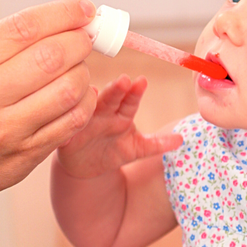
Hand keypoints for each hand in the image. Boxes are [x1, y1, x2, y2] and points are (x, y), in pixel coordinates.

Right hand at [0, 0, 98, 204]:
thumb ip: (10, 42)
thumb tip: (70, 19)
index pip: (23, 28)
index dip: (62, 14)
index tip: (85, 10)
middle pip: (50, 57)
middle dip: (79, 42)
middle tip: (85, 39)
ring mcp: (4, 130)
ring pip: (68, 89)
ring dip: (84, 72)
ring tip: (78, 69)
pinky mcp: (26, 153)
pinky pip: (74, 119)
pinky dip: (86, 100)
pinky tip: (80, 94)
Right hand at [55, 74, 182, 178]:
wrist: (88, 167)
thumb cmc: (113, 151)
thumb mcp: (137, 149)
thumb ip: (157, 144)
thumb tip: (181, 139)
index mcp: (122, 114)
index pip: (130, 99)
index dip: (135, 91)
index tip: (142, 81)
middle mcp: (104, 113)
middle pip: (110, 98)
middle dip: (116, 89)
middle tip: (124, 80)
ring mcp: (85, 121)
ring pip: (88, 108)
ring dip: (90, 99)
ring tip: (95, 92)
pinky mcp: (67, 134)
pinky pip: (66, 125)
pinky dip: (66, 120)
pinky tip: (68, 115)